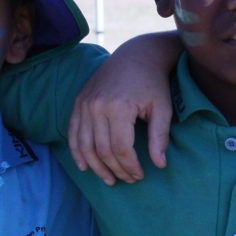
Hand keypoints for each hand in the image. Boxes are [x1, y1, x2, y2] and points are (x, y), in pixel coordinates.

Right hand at [68, 38, 178, 185]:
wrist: (136, 55)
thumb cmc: (153, 83)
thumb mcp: (163, 108)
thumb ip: (160, 137)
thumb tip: (160, 165)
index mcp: (119, 106)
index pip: (121, 148)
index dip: (130, 166)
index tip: (140, 175)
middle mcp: (97, 106)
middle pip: (102, 150)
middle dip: (116, 169)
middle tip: (128, 180)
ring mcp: (84, 104)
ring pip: (85, 145)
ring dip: (96, 167)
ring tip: (109, 180)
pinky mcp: (78, 102)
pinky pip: (73, 132)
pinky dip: (76, 152)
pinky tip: (85, 167)